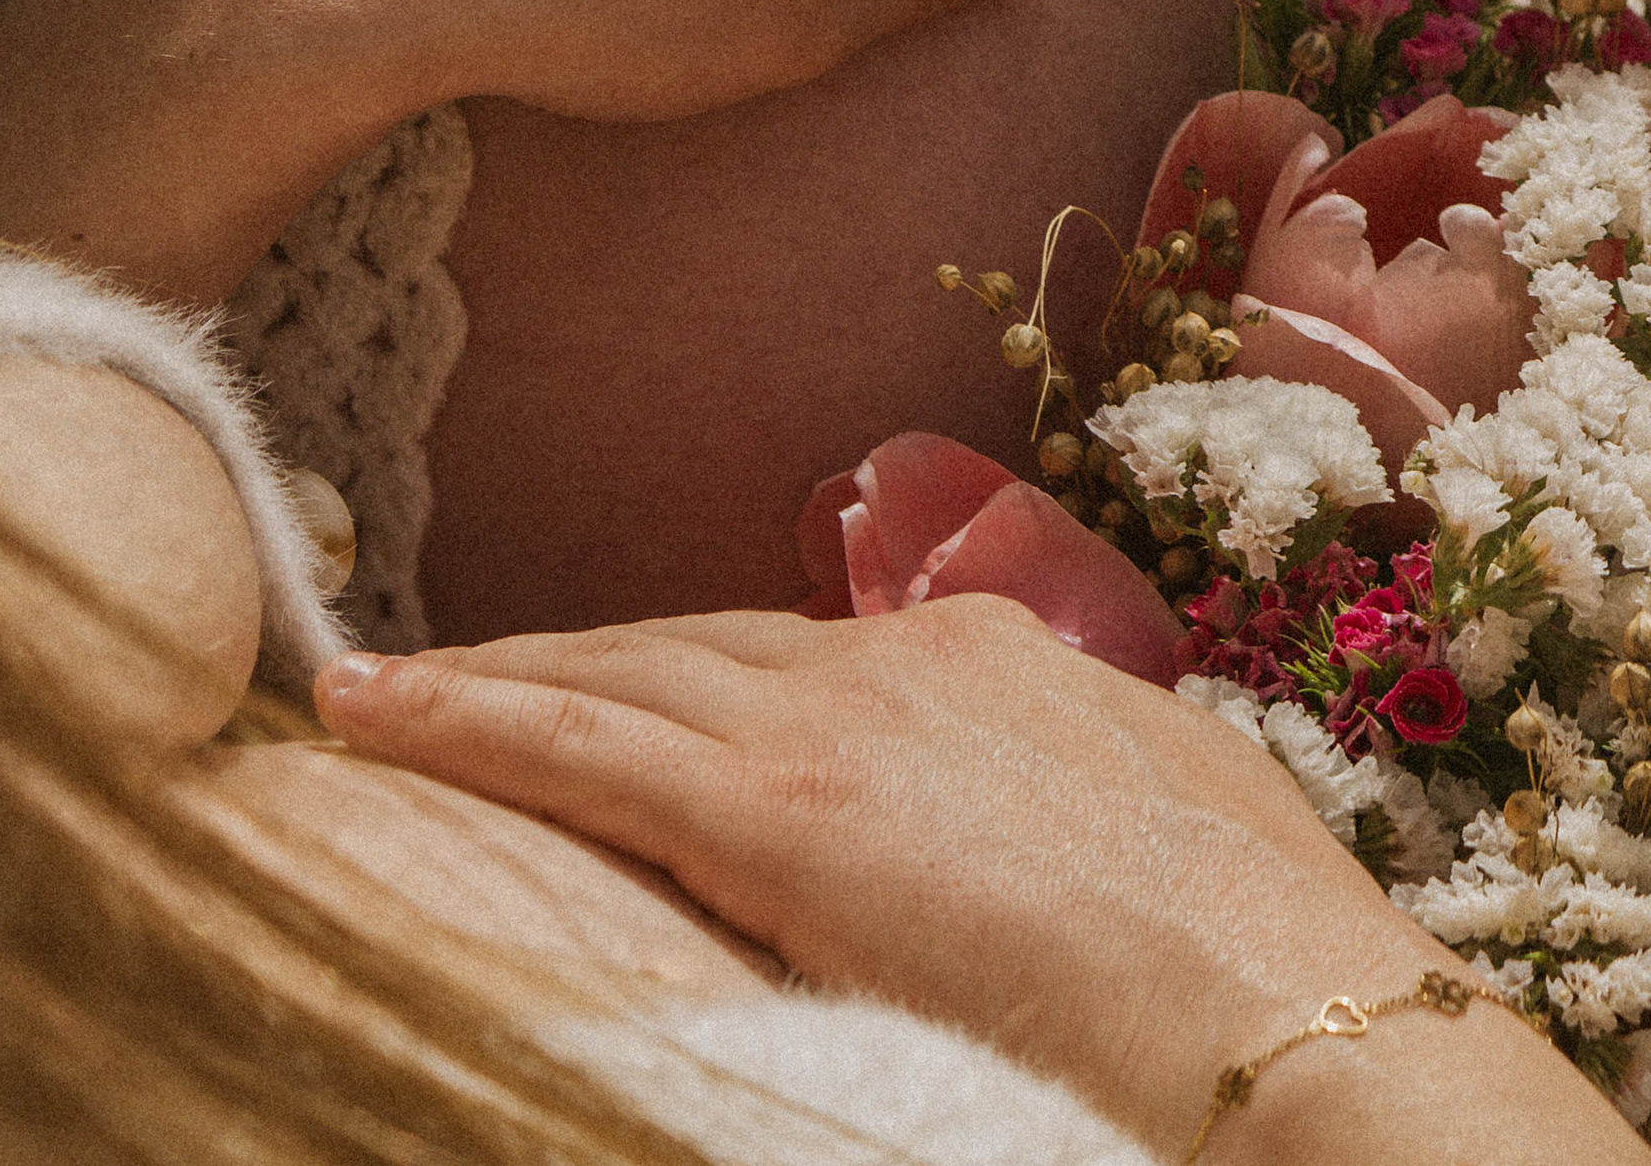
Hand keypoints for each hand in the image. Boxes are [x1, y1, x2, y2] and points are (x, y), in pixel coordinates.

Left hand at [314, 601, 1640, 1159]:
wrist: (1276, 1004)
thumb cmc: (1248, 951)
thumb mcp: (1154, 827)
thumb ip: (1057, 805)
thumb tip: (1026, 846)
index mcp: (1003, 659)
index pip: (795, 656)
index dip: (688, 671)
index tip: (620, 688)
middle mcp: (910, 658)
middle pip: (689, 645)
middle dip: (570, 656)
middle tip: (448, 668)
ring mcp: (842, 722)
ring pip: (616, 676)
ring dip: (489, 677)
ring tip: (380, 687)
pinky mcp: (782, 810)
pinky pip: (579, 747)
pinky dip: (465, 718)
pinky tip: (373, 710)